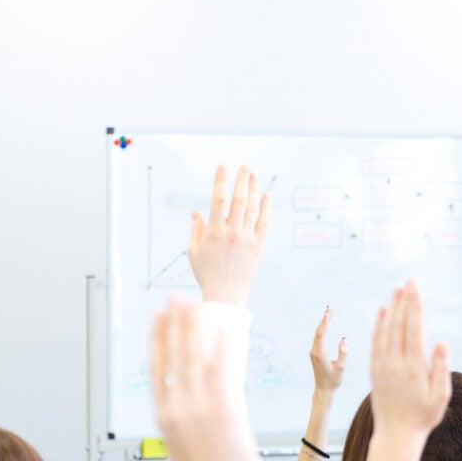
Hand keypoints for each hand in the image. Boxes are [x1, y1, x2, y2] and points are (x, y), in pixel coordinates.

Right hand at [151, 299, 262, 460]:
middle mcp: (176, 408)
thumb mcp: (185, 447)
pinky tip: (224, 327)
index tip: (158, 319)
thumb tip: (190, 406)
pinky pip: (222, 369)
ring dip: (194, 326)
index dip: (157, 340)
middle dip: (173, 324)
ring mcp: (198, 407)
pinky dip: (221, 346)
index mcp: (164, 416)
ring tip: (195, 303)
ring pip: (193, 357)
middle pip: (172, 355)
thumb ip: (184, 421)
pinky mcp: (223, 409)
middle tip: (175, 298)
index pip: (157, 368)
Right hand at [189, 165, 271, 307]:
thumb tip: (196, 211)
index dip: (221, 180)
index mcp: (214, 231)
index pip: (218, 199)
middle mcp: (232, 232)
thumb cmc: (207, 274)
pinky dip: (266, 209)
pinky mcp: (258, 246)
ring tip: (255, 174)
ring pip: (252, 209)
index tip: (223, 166)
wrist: (226, 294)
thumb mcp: (194, 251)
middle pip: (239, 200)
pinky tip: (267, 196)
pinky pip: (264, 223)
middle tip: (244, 166)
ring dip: (254, 189)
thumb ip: (196, 229)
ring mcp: (247, 239)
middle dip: (241, 180)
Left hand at [309, 307, 348, 396]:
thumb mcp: (341, 367)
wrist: (323, 390)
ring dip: (323, 323)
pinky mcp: (315, 354)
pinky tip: (327, 324)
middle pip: (318, 331)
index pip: (322, 333)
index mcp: (320, 353)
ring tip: (330, 312)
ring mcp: (313, 352)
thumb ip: (343, 353)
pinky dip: (323, 329)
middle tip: (331, 307)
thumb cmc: (333, 380)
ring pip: (317, 334)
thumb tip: (344, 339)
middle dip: (325, 318)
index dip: (326, 320)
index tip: (330, 310)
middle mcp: (314, 351)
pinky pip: (318, 338)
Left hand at [369, 280, 450, 440]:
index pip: (413, 327)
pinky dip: (378, 325)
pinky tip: (382, 312)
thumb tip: (441, 342)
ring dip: (391, 308)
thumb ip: (441, 368)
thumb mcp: (440, 396)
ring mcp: (383, 366)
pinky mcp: (375, 370)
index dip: (414, 305)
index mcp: (413, 366)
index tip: (415, 287)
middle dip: (404, 301)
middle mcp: (395, 363)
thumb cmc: (422, 417)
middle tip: (407, 281)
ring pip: (385, 330)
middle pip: (399, 324)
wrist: (396, 435)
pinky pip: (376, 342)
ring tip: (396, 291)